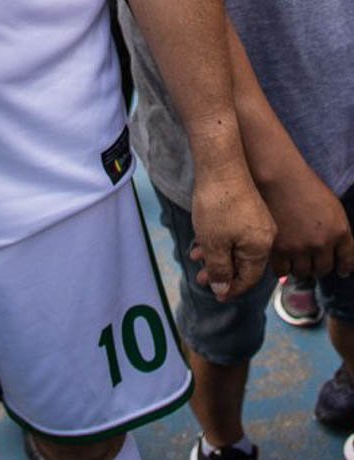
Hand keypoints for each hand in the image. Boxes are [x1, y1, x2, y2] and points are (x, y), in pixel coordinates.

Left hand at [189, 165, 275, 300]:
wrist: (220, 164)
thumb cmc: (217, 206)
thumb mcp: (214, 244)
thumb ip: (219, 269)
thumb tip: (224, 290)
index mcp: (260, 248)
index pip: (249, 279)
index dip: (231, 289)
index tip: (215, 295)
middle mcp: (265, 236)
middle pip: (244, 263)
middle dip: (220, 272)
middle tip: (200, 279)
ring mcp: (258, 220)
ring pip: (237, 247)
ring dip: (216, 255)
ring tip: (195, 258)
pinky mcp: (249, 208)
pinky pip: (235, 232)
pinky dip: (220, 239)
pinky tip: (202, 240)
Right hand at [260, 163, 353, 279]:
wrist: (278, 176)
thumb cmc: (304, 185)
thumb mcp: (332, 207)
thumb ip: (337, 230)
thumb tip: (337, 250)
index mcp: (339, 232)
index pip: (348, 261)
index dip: (344, 267)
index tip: (341, 270)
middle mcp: (322, 244)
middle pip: (323, 269)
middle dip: (318, 265)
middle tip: (310, 259)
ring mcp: (300, 248)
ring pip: (303, 272)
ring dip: (300, 267)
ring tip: (294, 257)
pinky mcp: (279, 249)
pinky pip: (283, 270)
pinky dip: (282, 266)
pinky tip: (280, 258)